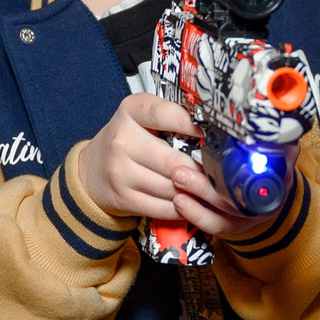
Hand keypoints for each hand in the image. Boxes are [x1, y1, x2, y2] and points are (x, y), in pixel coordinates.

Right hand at [77, 94, 257, 239]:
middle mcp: (122, 139)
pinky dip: (184, 208)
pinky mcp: (123, 198)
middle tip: (227, 174)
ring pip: (172, 187)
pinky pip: (164, 207)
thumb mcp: (143, 118)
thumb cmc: (129, 139)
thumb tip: (217, 131)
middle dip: (203, 171)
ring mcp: (120, 171)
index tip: (218, 134)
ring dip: (196, 192)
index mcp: (132, 110)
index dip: (195, 126)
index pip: (168, 115)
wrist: (91, 170)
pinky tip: (194, 202)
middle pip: (174, 161)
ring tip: (215, 191)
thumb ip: (172, 118)